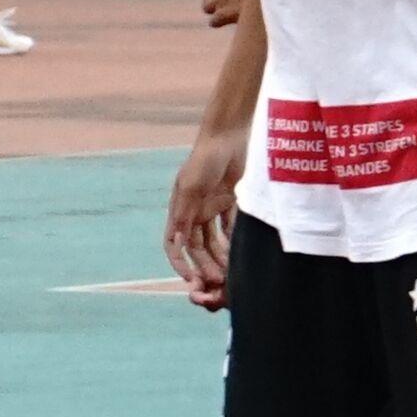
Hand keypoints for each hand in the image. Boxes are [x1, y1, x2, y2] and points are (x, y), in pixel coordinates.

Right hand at [166, 144, 242, 304]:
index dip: (179, 263)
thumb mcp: (192, 186)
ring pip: (214, 241)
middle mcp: (194, 212)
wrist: (229, 135)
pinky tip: (242, 255)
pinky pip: (230, 228)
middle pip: (197, 247)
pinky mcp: (230, 202)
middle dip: (204, 265)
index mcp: (180, 210)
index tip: (189, 279)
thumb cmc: (205, 159)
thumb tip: (178, 244)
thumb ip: (185, 214)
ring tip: (231, 272)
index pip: (174, 244)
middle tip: (218, 281)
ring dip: (219, 257)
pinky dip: (234, 241)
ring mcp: (212, 207)